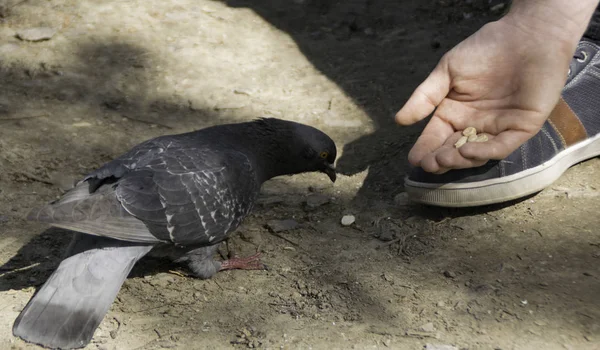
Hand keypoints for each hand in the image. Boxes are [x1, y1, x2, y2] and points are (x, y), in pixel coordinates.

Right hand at [395, 17, 573, 173]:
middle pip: (454, 151)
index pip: (436, 137)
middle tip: (427, 164)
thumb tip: (400, 121)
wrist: (526, 35)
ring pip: (476, 154)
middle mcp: (475, 125)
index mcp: (455, 113)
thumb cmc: (485, 49)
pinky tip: (467, 151)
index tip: (413, 160)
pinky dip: (484, 151)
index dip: (425, 150)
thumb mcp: (447, 71)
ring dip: (458, 160)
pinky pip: (501, 146)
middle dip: (439, 160)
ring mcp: (498, 128)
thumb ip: (425, 97)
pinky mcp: (521, 128)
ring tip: (442, 158)